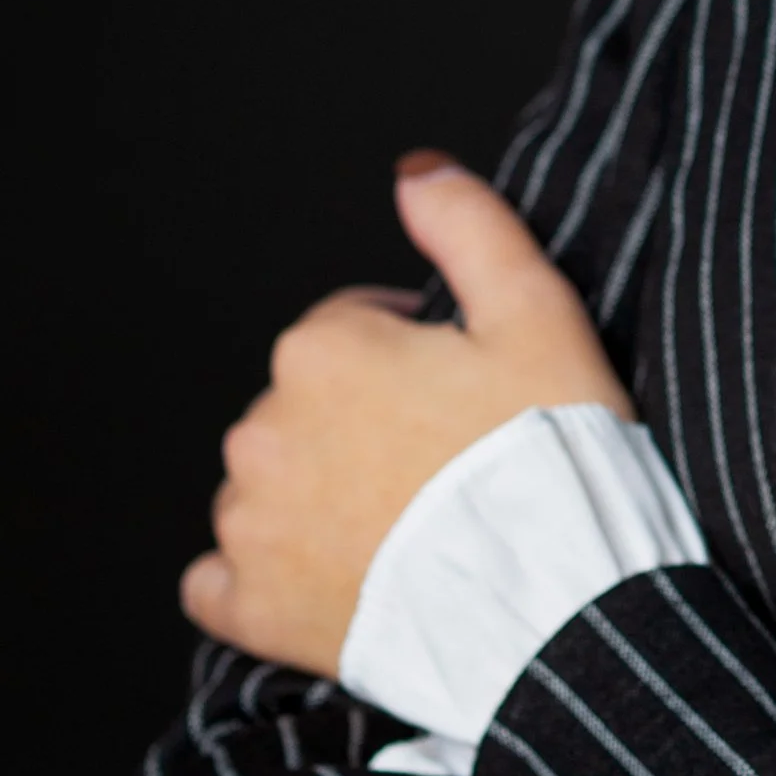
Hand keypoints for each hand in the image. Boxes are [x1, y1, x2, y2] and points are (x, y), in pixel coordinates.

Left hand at [181, 152, 631, 677]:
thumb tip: (415, 171)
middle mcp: (265, 429)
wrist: (551, 601)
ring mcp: (250, 522)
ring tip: (403, 528)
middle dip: (360, 425)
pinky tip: (324, 578)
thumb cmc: (550, 457)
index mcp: (322, 349)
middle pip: (306, 407)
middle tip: (443, 466)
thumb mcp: (539, 311)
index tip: (462, 394)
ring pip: (266, 487)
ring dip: (313, 498)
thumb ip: (468, 224)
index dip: (413, 355)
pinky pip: (222, 581)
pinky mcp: (250, 604)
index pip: (350, 328)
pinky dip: (259, 578)